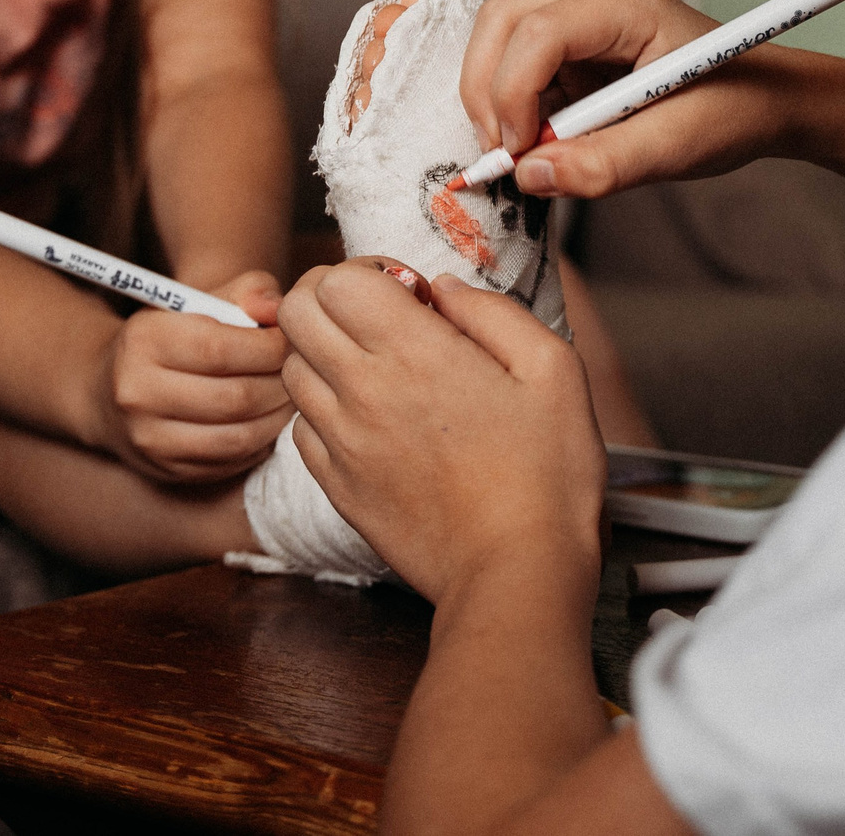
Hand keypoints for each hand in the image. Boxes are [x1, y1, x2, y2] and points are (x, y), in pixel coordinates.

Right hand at [95, 269, 291, 483]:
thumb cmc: (171, 336)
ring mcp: (148, 438)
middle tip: (300, 371)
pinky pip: (230, 461)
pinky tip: (266, 420)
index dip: (270, 346)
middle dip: (281, 384)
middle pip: (236, 397)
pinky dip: (260, 441)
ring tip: (290, 396)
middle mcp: (137, 392)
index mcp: (143, 340)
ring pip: (238, 436)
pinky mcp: (165, 469)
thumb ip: (247, 292)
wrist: (109, 389)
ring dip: (278, 417)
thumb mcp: (200, 301)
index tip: (290, 340)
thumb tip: (279, 309)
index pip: (221, 348)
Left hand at [279, 261, 606, 604]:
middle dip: (330, 299)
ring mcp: (343, 443)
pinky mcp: (337, 487)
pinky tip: (371, 421)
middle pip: (295, 313)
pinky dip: (325, 412)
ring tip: (377, 370)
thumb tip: (443, 288)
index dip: (369, 271)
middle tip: (380, 319)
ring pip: (292, 369)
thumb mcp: (553, 369)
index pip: (336, 280)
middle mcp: (363, 392)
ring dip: (324, 354)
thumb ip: (493, 312)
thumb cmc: (547, 475)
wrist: (516, 572)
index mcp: (414, 353)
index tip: (409, 294)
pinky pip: (302, 428)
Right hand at [461, 0, 799, 198]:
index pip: (537, 32)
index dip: (512, 94)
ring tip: (524, 152)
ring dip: (494, 98)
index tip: (519, 154)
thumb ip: (605, 163)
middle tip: (504, 156)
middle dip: (487, 91)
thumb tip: (530, 175)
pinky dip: (510, 104)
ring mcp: (579, 10)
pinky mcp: (571, 39)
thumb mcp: (678, 145)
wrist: (765, 99)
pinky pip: (515, 61)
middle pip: (501, 22)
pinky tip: (539, 140)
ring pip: (498, 39)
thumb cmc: (733, 109)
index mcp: (627, 4)